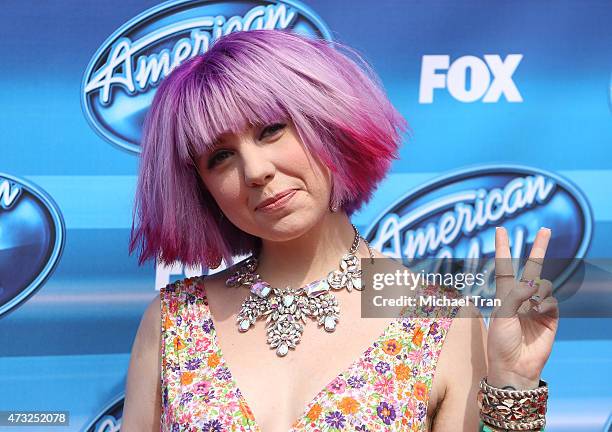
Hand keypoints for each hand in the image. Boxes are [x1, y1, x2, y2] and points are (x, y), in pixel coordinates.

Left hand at [486, 226, 558, 389]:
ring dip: (538, 290)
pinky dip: (546, 302)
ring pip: (544, 285)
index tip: (501, 230)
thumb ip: (515, 295)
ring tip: (530, 306)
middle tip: (546, 229)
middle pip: (532, 267)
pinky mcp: (551, 317)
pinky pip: (552, 300)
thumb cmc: (501, 342)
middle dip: (539, 248)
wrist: (514, 366)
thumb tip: (533, 283)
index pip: (505, 266)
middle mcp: (521, 297)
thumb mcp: (501, 315)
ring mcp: (537, 306)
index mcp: (504, 295)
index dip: (503, 248)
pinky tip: (538, 311)